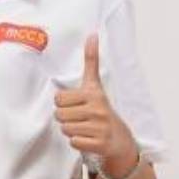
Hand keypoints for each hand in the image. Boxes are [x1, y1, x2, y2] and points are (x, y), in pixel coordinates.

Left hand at [53, 34, 134, 164]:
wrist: (120, 139)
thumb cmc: (102, 109)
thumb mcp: (96, 85)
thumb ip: (91, 61)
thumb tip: (92, 34)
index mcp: (93, 94)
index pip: (59, 98)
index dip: (64, 103)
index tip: (77, 104)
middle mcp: (98, 109)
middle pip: (59, 115)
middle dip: (67, 118)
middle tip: (80, 118)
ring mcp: (100, 128)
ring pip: (65, 129)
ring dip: (72, 130)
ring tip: (85, 127)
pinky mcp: (99, 144)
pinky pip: (74, 142)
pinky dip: (78, 142)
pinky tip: (89, 138)